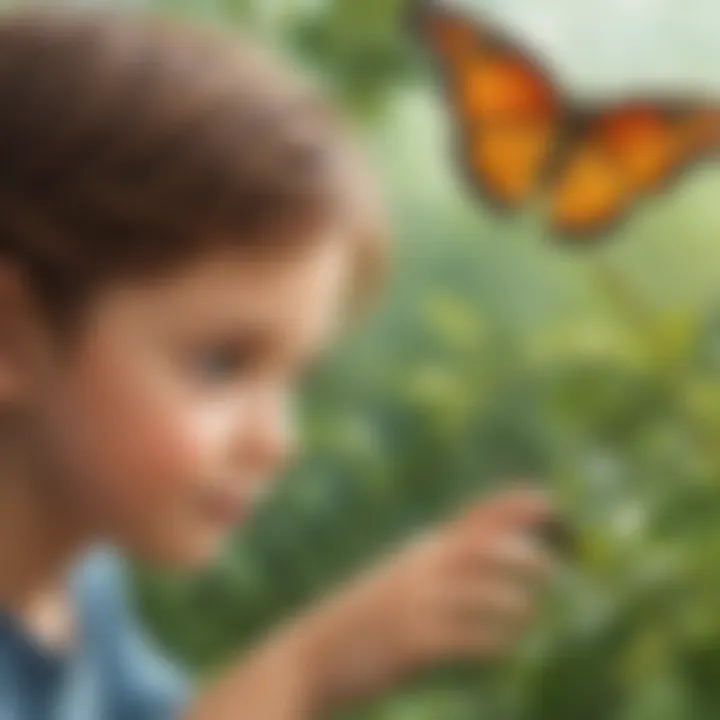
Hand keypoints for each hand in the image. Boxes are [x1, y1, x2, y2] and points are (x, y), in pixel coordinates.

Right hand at [292, 488, 557, 710]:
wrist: (310, 654)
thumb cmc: (364, 619)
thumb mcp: (399, 581)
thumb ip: (439, 570)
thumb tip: (489, 568)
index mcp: (421, 552)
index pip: (473, 519)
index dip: (512, 507)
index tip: (549, 500)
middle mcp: (420, 569)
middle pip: (484, 547)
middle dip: (524, 552)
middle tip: (554, 568)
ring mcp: (415, 603)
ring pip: (481, 591)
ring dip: (514, 601)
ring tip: (530, 613)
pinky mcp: (411, 641)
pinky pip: (466, 636)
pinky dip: (494, 639)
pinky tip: (507, 647)